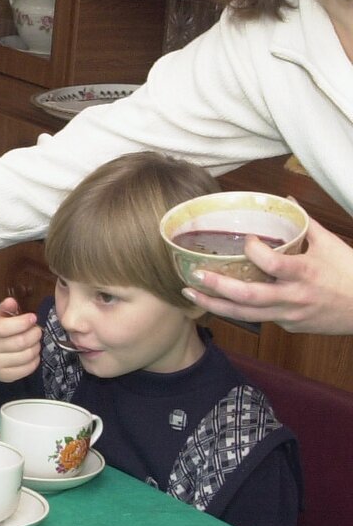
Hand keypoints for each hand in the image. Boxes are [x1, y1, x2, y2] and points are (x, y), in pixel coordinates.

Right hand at [0, 297, 40, 382]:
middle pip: (19, 342)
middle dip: (34, 334)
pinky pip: (28, 368)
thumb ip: (5, 308)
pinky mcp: (5, 376)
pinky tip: (32, 354)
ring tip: (35, 342)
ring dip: (36, 347)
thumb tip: (11, 301)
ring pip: (26, 356)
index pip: (4, 328)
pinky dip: (35, 360)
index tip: (33, 318)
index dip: (22, 323)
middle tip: (37, 330)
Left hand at [184, 218, 352, 333]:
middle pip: (250, 296)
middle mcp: (294, 297)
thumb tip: (286, 198)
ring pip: (246, 315)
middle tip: (194, 276)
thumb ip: (305, 222)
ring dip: (215, 305)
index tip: (245, 240)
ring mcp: (290, 316)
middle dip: (219, 287)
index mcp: (306, 273)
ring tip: (189, 294)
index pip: (273, 264)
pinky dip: (236, 310)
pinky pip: (258, 318)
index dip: (254, 251)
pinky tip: (216, 300)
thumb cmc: (351, 273)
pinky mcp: (288, 326)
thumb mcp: (331, 245)